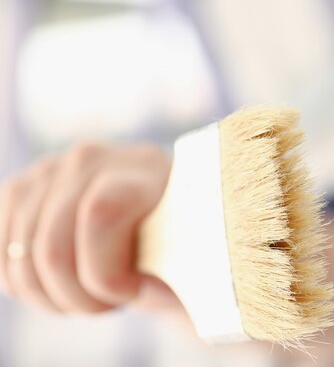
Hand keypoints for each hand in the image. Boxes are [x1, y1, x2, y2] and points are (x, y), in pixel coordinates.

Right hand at [0, 142, 178, 312]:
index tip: (133, 292)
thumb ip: (168, 269)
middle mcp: (91, 158)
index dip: (106, 273)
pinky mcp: (20, 191)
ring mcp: (49, 170)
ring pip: (23, 260)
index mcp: (144, 167)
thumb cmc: (178, 248)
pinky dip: (28, 287)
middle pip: (53, 248)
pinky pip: (3, 258)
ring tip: (93, 293)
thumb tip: (147, 284)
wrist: (156, 225)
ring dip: (57, 297)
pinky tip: (63, 285)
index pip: (100, 214)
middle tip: (112, 301)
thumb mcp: (189, 259)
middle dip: (82, 297)